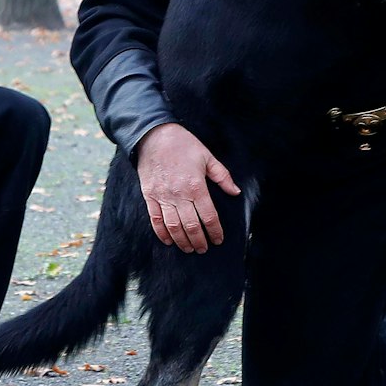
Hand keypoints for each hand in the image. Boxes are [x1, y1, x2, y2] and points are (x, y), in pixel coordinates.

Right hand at [135, 123, 241, 253]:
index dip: (215, 231)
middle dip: (199, 241)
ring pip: (173, 227)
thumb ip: (223, 176)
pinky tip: (169, 241)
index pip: (208, 216)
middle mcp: (179, 195)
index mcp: (196, 186)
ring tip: (189, 249)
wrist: (153, 136)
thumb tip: (235, 192)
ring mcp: (163, 197)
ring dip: (182, 241)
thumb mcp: (207, 157)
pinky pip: (156, 220)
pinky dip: (162, 233)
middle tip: (204, 249)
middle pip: (191, 226)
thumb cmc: (183, 145)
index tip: (218, 239)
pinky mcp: (150, 196)